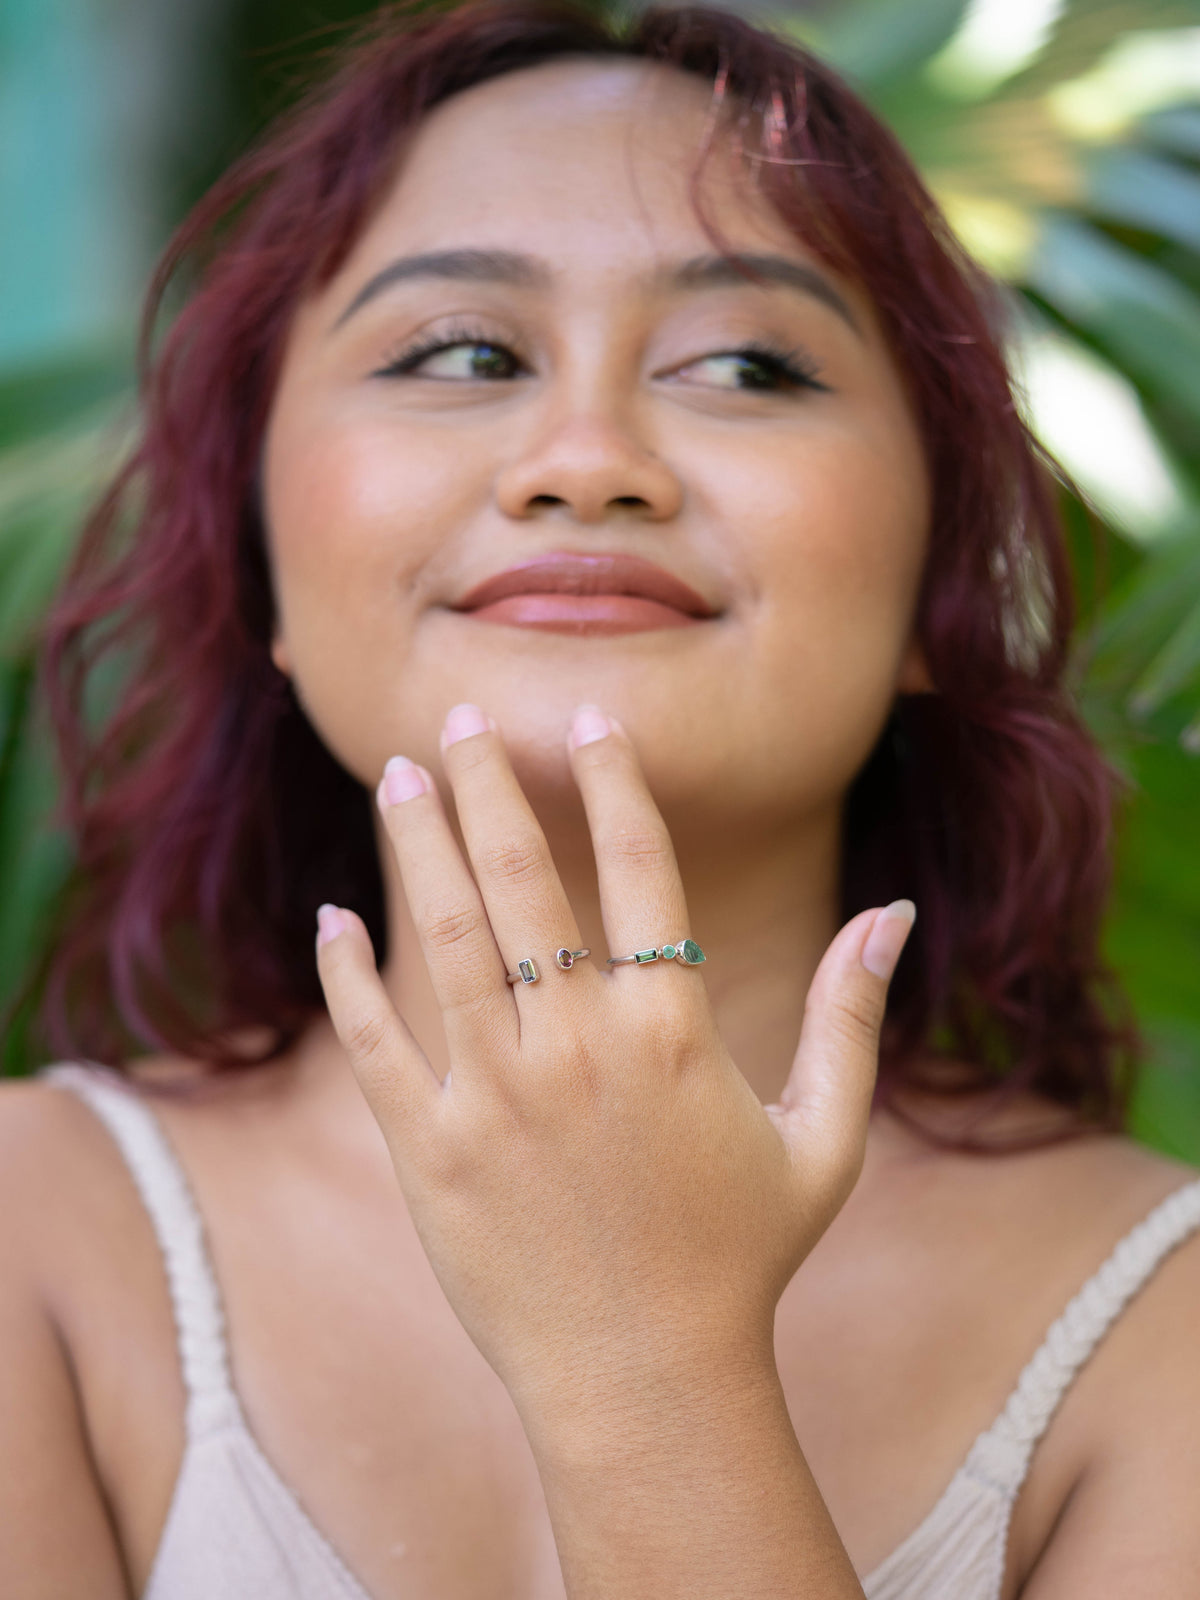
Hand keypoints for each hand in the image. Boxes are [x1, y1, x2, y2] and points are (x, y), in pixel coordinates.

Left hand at [315, 702, 913, 1431]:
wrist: (645, 1384)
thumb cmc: (740, 1260)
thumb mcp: (824, 1139)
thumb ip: (854, 1016)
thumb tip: (896, 911)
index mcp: (674, 1031)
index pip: (642, 867)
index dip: (615, 781)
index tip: (591, 716)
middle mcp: (579, 1045)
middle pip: (525, 878)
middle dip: (489, 784)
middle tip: (458, 719)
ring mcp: (497, 1095)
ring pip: (445, 936)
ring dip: (418, 844)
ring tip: (396, 774)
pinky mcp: (431, 1150)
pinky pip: (378, 1041)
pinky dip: (349, 973)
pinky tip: (332, 913)